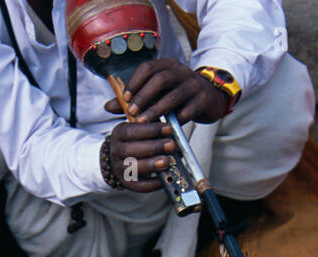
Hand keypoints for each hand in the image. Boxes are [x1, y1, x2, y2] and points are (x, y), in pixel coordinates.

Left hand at [103, 58, 228, 123]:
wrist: (210, 98)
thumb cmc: (177, 96)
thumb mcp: (156, 94)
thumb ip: (133, 99)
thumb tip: (107, 106)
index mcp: (167, 65)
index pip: (148, 68)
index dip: (135, 82)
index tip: (125, 98)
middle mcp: (181, 71)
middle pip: (160, 79)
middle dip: (144, 96)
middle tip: (132, 112)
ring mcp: (193, 84)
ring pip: (174, 95)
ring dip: (157, 109)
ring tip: (145, 122)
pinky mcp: (203, 99)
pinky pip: (189, 109)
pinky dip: (176, 119)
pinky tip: (167, 128)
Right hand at [107, 120, 175, 192]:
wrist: (124, 157)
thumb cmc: (138, 140)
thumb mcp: (141, 128)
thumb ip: (152, 127)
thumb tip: (170, 129)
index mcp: (119, 133)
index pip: (131, 131)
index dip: (150, 130)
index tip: (168, 129)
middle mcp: (116, 151)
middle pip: (130, 150)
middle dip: (153, 147)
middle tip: (171, 145)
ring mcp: (119, 168)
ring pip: (132, 168)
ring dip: (151, 164)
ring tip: (167, 161)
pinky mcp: (126, 182)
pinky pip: (138, 185)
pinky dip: (152, 184)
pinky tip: (164, 179)